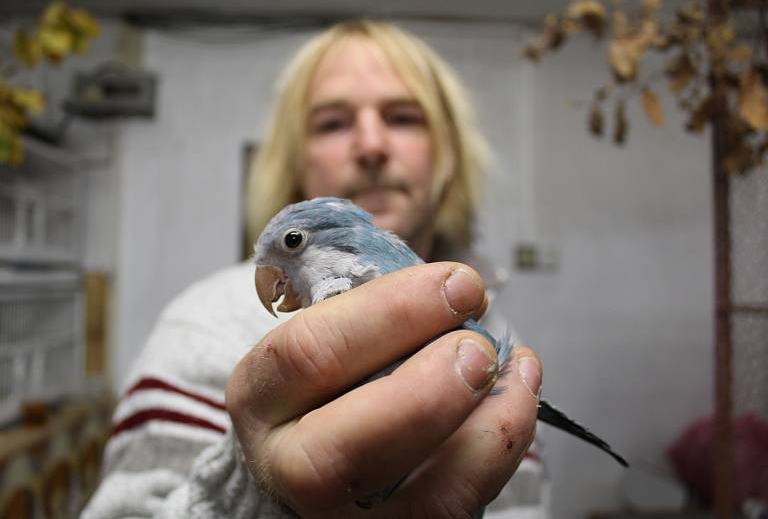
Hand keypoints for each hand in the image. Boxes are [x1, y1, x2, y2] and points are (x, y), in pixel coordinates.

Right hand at [226, 262, 541, 517]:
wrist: (317, 454)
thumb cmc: (332, 377)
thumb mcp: (326, 328)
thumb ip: (369, 297)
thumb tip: (447, 281)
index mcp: (260, 397)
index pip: (307, 353)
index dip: (390, 313)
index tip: (455, 284)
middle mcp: (288, 468)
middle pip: (343, 449)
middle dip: (429, 390)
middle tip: (479, 345)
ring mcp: (342, 517)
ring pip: (416, 496)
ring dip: (483, 423)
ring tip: (509, 366)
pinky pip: (457, 505)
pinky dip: (502, 448)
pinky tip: (516, 395)